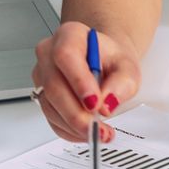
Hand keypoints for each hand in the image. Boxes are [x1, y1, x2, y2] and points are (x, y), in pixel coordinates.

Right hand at [29, 22, 137, 142]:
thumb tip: (107, 103)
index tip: (94, 103)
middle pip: (54, 85)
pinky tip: (86, 131)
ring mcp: (42, 74)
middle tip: (98, 127)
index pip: (66, 55)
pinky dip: (69, 130)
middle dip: (76, 113)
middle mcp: (49, 52)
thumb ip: (122, 83)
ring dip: (74, 125)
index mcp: (70, 35)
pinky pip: (50, 118)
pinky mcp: (42, 94)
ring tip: (99, 132)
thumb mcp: (127, 67)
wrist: (103, 62)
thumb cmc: (111, 60)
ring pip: (50, 105)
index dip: (78, 82)